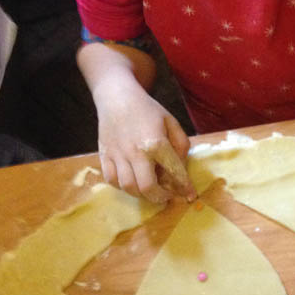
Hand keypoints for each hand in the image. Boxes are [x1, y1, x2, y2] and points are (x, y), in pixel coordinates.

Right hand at [94, 79, 193, 202]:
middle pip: (147, 188)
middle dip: (159, 197)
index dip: (184, 187)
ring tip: (149, 190)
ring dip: (141, 194)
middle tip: (166, 196)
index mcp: (156, 143)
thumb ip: (181, 143)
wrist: (116, 97)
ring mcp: (118, 155)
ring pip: (128, 187)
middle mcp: (136, 153)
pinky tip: (132, 181)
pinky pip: (111, 180)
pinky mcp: (104, 156)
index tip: (189, 195)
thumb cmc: (147, 109)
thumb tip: (181, 165)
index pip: (173, 172)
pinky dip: (122, 186)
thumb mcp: (171, 121)